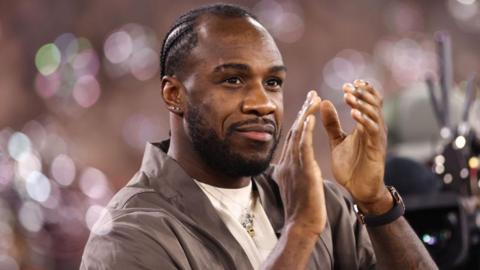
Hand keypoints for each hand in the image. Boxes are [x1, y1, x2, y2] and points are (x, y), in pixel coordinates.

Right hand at [273, 90, 325, 235]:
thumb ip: (292, 173)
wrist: (302, 225)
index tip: (308, 106)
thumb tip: (286, 168)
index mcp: (285, 166)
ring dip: (306, 115)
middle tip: (312, 94)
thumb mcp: (294, 186)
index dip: (300, 120)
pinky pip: (303, 147)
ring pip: (298, 135)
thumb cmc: (302, 210)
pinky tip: (310, 118)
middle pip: (294, 132)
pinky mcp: (302, 171)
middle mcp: (286, 163)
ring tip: (314, 99)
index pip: (293, 138)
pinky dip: (305, 131)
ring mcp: (293, 166)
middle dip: (303, 111)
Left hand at [320, 80, 390, 213]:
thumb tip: (323, 102)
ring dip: (361, 103)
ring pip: (374, 113)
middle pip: (374, 103)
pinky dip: (364, 120)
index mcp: (365, 125)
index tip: (347, 84)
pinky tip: (354, 114)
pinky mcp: (377, 149)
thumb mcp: (337, 140)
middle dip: (361, 93)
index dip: (360, 91)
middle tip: (347, 87)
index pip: (368, 101)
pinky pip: (373, 130)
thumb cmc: (350, 166)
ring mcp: (377, 138)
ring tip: (348, 97)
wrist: (358, 190)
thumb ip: (332, 123)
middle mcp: (375, 128)